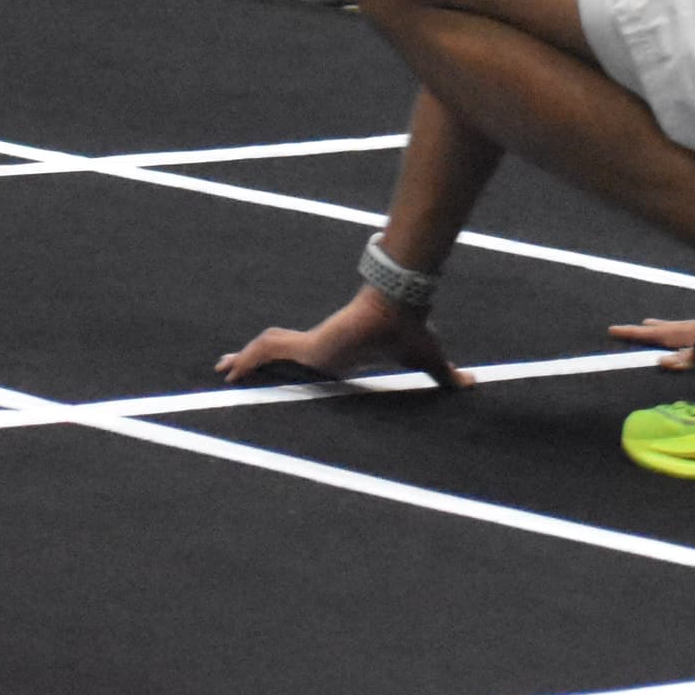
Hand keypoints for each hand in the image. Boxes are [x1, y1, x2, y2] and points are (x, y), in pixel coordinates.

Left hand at [214, 287, 468, 389]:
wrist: (398, 310)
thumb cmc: (409, 328)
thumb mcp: (426, 360)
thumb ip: (444, 375)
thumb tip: (473, 383)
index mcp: (340, 352)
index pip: (308, 358)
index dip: (292, 364)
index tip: (283, 373)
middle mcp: (320, 347)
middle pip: (280, 353)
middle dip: (254, 361)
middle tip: (232, 370)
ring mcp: (310, 344)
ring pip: (267, 353)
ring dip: (244, 361)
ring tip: (222, 371)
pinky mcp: (304, 344)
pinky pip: (266, 353)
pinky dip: (246, 361)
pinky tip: (229, 372)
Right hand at [607, 309, 694, 371]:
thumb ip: (684, 360)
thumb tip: (659, 362)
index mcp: (686, 334)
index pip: (654, 335)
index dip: (633, 333)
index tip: (612, 329)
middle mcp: (693, 326)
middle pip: (665, 327)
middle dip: (648, 329)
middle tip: (634, 327)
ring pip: (680, 325)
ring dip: (666, 326)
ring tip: (654, 325)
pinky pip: (693, 326)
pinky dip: (684, 328)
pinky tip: (692, 329)